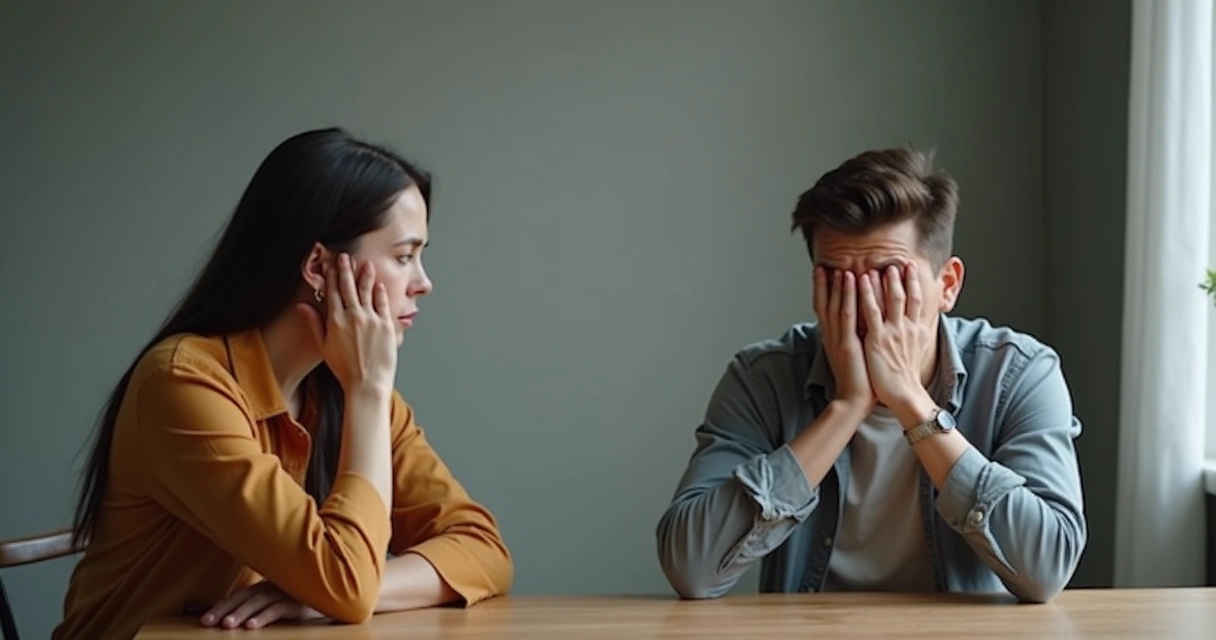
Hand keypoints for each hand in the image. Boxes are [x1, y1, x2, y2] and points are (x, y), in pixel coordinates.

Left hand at [200, 580, 323, 629]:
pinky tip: (252, 626)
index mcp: (266, 586)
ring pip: (259, 603)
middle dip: (225, 610)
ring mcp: (286, 592)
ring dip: (241, 614)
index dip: (221, 606)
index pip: (239, 596)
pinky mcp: (299, 601)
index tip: (204, 620)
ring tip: (227, 625)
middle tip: (208, 622)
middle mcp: (273, 587)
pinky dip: (264, 617)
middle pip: (244, 598)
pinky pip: (278, 609)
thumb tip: (235, 616)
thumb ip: (262, 603)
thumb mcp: (279, 599)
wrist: (335, 592)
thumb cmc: (303, 598)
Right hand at [297, 253, 398, 392]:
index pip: (332, 292)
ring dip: (365, 276)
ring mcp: (371, 319)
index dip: (331, 277)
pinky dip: (380, 293)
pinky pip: (382, 304)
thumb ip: (314, 322)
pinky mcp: (386, 325)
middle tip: (345, 256)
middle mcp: (353, 316)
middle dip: (346, 270)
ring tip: (365, 263)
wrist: (366, 384)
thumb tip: (302, 306)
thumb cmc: (344, 369)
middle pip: (348, 287)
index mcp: (335, 321)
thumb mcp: (324, 346)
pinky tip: (379, 284)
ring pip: (367, 291)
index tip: (330, 265)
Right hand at [814, 266, 875, 411]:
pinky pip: (848, 314)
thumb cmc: (858, 382)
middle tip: (824, 266)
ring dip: (837, 285)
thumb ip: (851, 339)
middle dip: (824, 284)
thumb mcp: (852, 356)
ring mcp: (838, 339)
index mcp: (832, 339)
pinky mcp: (848, 343)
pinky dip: (849, 295)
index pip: (824, 310)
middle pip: (825, 304)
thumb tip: (857, 327)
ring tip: (839, 268)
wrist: (854, 401)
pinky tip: (852, 281)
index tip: (822, 275)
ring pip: (836, 306)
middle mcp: (831, 336)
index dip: (821, 291)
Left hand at [857, 263, 933, 413]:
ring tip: (878, 265)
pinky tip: (861, 281)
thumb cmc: (904, 377)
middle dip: (901, 277)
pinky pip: (870, 311)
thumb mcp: (915, 351)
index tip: (911, 268)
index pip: (917, 300)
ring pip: (889, 299)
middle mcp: (907, 328)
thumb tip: (914, 324)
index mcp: (916, 330)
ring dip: (883, 280)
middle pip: (905, 295)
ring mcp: (892, 332)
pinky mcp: (877, 339)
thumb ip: (913, 335)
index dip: (915, 283)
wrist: (904, 395)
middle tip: (896, 261)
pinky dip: (866, 293)